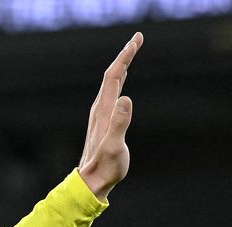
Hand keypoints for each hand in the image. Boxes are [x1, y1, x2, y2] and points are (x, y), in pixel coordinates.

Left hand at [78, 32, 143, 201]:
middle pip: (113, 75)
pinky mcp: (104, 123)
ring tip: (131, 53)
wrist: (92, 182)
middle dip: (125, 55)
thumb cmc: (105, 168)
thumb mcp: (114, 146)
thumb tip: (126, 98)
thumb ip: (120, 123)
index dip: (125, 56)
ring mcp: (101, 116)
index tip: (137, 40)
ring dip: (122, 66)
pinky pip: (112, 94)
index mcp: (103, 110)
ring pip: (112, 84)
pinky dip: (119, 82)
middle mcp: (100, 109)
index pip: (114, 76)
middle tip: (138, 38)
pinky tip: (122, 82)